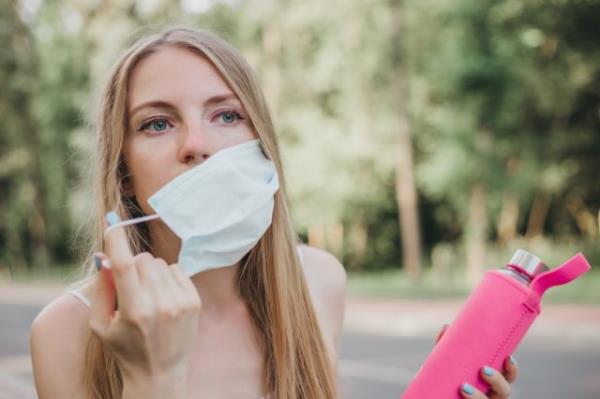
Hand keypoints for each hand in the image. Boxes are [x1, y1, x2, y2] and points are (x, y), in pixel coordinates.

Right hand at [89, 211, 201, 397]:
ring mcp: (180, 303)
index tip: (113, 224)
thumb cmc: (124, 349)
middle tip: (130, 285)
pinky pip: (177, 269)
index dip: (117, 240)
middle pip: (143, 259)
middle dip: (133, 265)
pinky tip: (163, 297)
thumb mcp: (100, 324)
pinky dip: (166, 277)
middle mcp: (160, 305)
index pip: (125, 265)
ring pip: (160, 263)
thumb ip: (101, 288)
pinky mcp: (194, 301)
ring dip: (150, 272)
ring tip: (147, 296)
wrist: (160, 374)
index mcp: (134, 311)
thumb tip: (104, 255)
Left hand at [435, 324, 519, 398]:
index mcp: (493, 381)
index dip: (512, 369)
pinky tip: (458, 396)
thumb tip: (446, 327)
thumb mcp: (449, 362)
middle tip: (483, 370)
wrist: (437, 394)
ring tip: (463, 387)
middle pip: (504, 391)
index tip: (507, 358)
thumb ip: (447, 347)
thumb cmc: (447, 376)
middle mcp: (492, 395)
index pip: (509, 375)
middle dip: (497, 381)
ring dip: (477, 396)